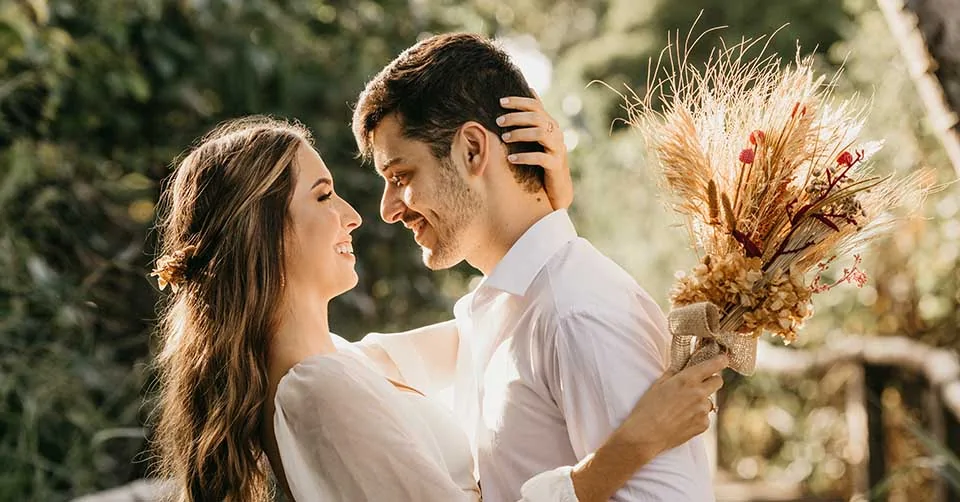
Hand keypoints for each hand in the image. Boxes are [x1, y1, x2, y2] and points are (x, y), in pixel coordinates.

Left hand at [497, 95, 572, 209]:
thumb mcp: (541, 136)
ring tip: (504, 138)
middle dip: (516, 117)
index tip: (501, 102)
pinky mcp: (556, 165)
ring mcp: (558, 149)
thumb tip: (531, 89)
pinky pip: (540, 158)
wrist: (558, 187)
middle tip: (499, 121)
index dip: (518, 102)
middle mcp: (556, 133)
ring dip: (520, 134)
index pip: (536, 106)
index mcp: (551, 124)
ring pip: (541, 134)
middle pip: (537, 117)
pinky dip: (524, 156)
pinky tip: (511, 158)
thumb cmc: (545, 159)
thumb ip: (536, 117)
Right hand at [615, 353, 727, 453]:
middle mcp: (699, 393)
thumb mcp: (658, 384)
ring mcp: (703, 410)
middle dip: (711, 380)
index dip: (720, 361)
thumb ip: (674, 372)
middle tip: (699, 384)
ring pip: (710, 401)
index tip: (723, 359)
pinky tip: (682, 420)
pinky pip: (705, 416)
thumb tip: (683, 364)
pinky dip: (697, 417)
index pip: (713, 365)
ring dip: (701, 401)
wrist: (646, 434)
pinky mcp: (703, 425)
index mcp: (687, 379)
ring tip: (682, 409)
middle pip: (718, 381)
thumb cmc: (648, 407)